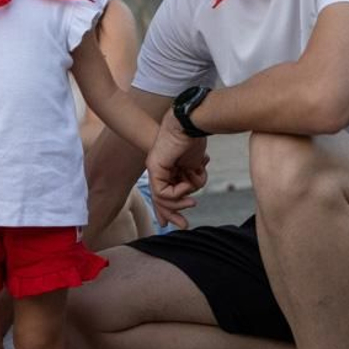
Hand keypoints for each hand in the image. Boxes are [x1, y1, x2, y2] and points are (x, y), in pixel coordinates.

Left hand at [146, 114, 209, 229]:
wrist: (189, 123)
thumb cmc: (194, 139)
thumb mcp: (194, 164)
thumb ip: (191, 177)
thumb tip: (193, 188)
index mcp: (168, 168)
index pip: (165, 194)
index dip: (171, 209)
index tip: (182, 221)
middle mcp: (158, 170)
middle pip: (160, 199)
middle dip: (172, 215)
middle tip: (184, 226)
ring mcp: (155, 169)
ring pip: (161, 198)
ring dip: (179, 203)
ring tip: (192, 202)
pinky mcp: (154, 168)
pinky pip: (162, 193)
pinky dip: (178, 193)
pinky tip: (187, 186)